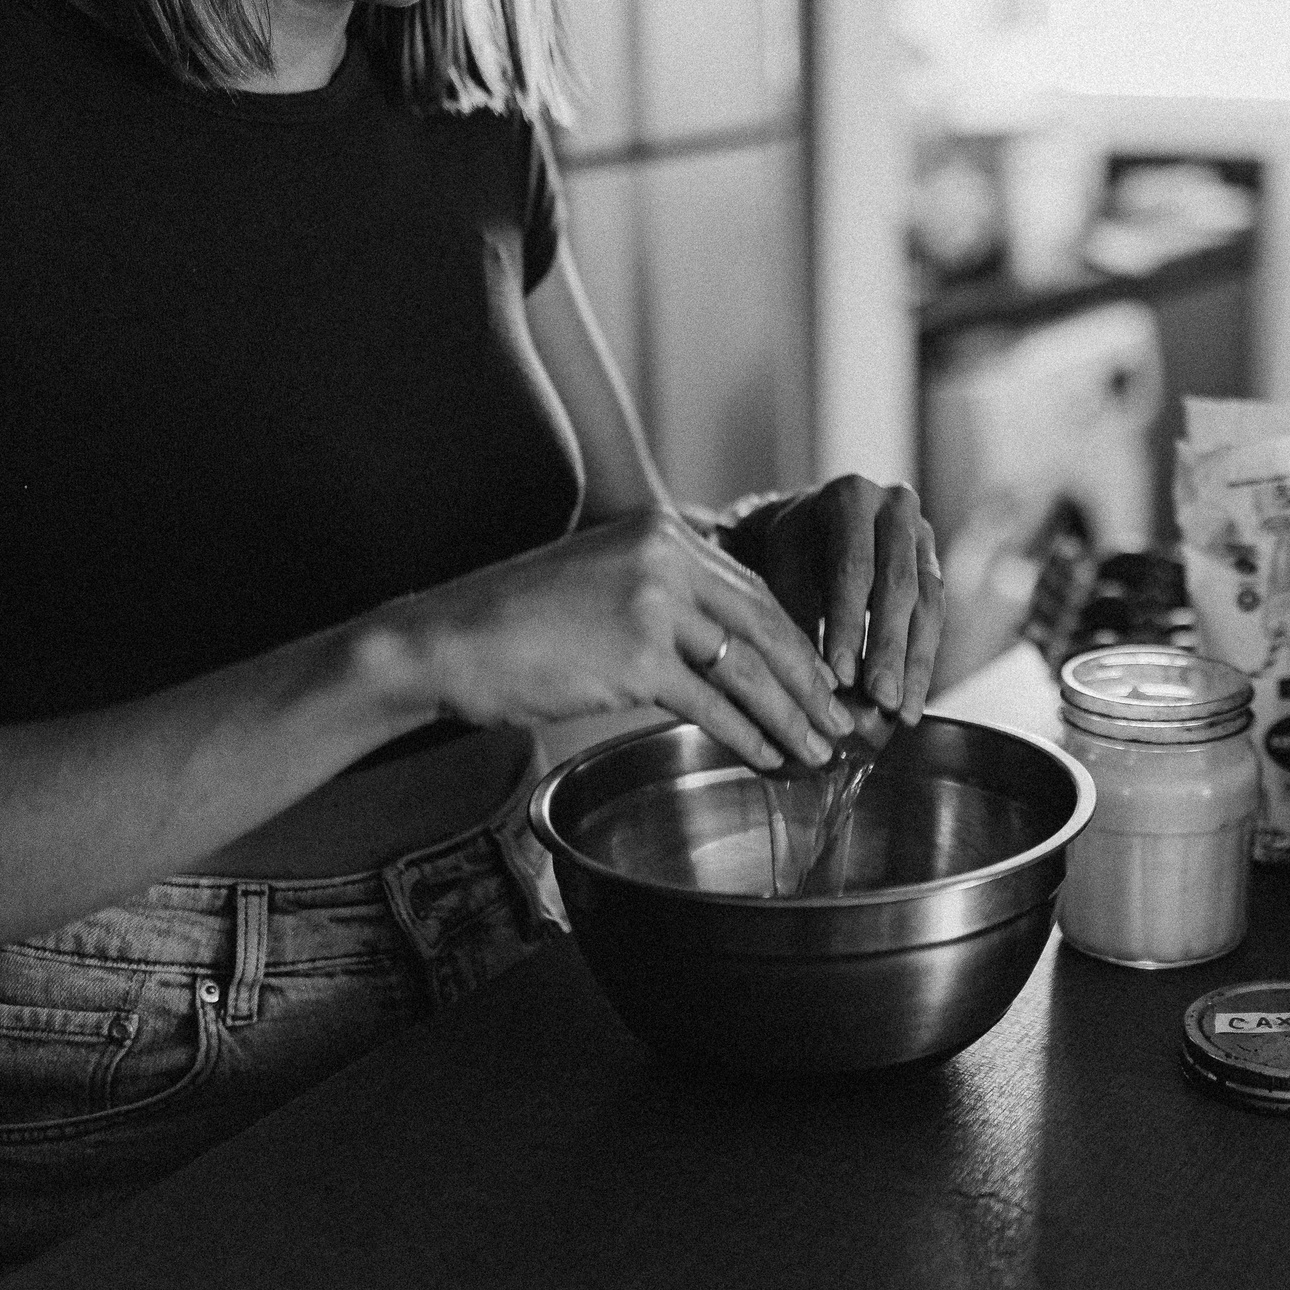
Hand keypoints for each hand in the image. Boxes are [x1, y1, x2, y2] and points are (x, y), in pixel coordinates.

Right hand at [418, 506, 855, 771]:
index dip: (796, 641)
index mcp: (663, 531)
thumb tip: (728, 643)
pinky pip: (712, 705)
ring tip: (817, 749)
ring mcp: (652, 605)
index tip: (823, 678)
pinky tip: (768, 758)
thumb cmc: (520, 620)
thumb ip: (667, 592)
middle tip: (842, 720)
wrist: (447, 640)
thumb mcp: (603, 576)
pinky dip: (748, 736)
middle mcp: (666, 557)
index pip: (754, 590)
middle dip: (810, 681)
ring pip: (747, 669)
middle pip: (765, 626)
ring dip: (790, 716)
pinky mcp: (635, 658)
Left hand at [747, 478, 943, 724]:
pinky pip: (935, 619)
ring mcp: (923, 536)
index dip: (847, 624)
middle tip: (880, 699)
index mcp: (850, 499)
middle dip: (888, 649)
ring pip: (928, 605)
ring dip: (914, 664)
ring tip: (900, 712)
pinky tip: (910, 703)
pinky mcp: (935, 567)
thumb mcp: (781, 574)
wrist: (810, 529)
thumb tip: (812, 689)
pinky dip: (921, 664)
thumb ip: (796, 620)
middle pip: (899, 585)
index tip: (840, 675)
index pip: (853, 566)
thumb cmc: (789, 553)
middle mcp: (895, 508)